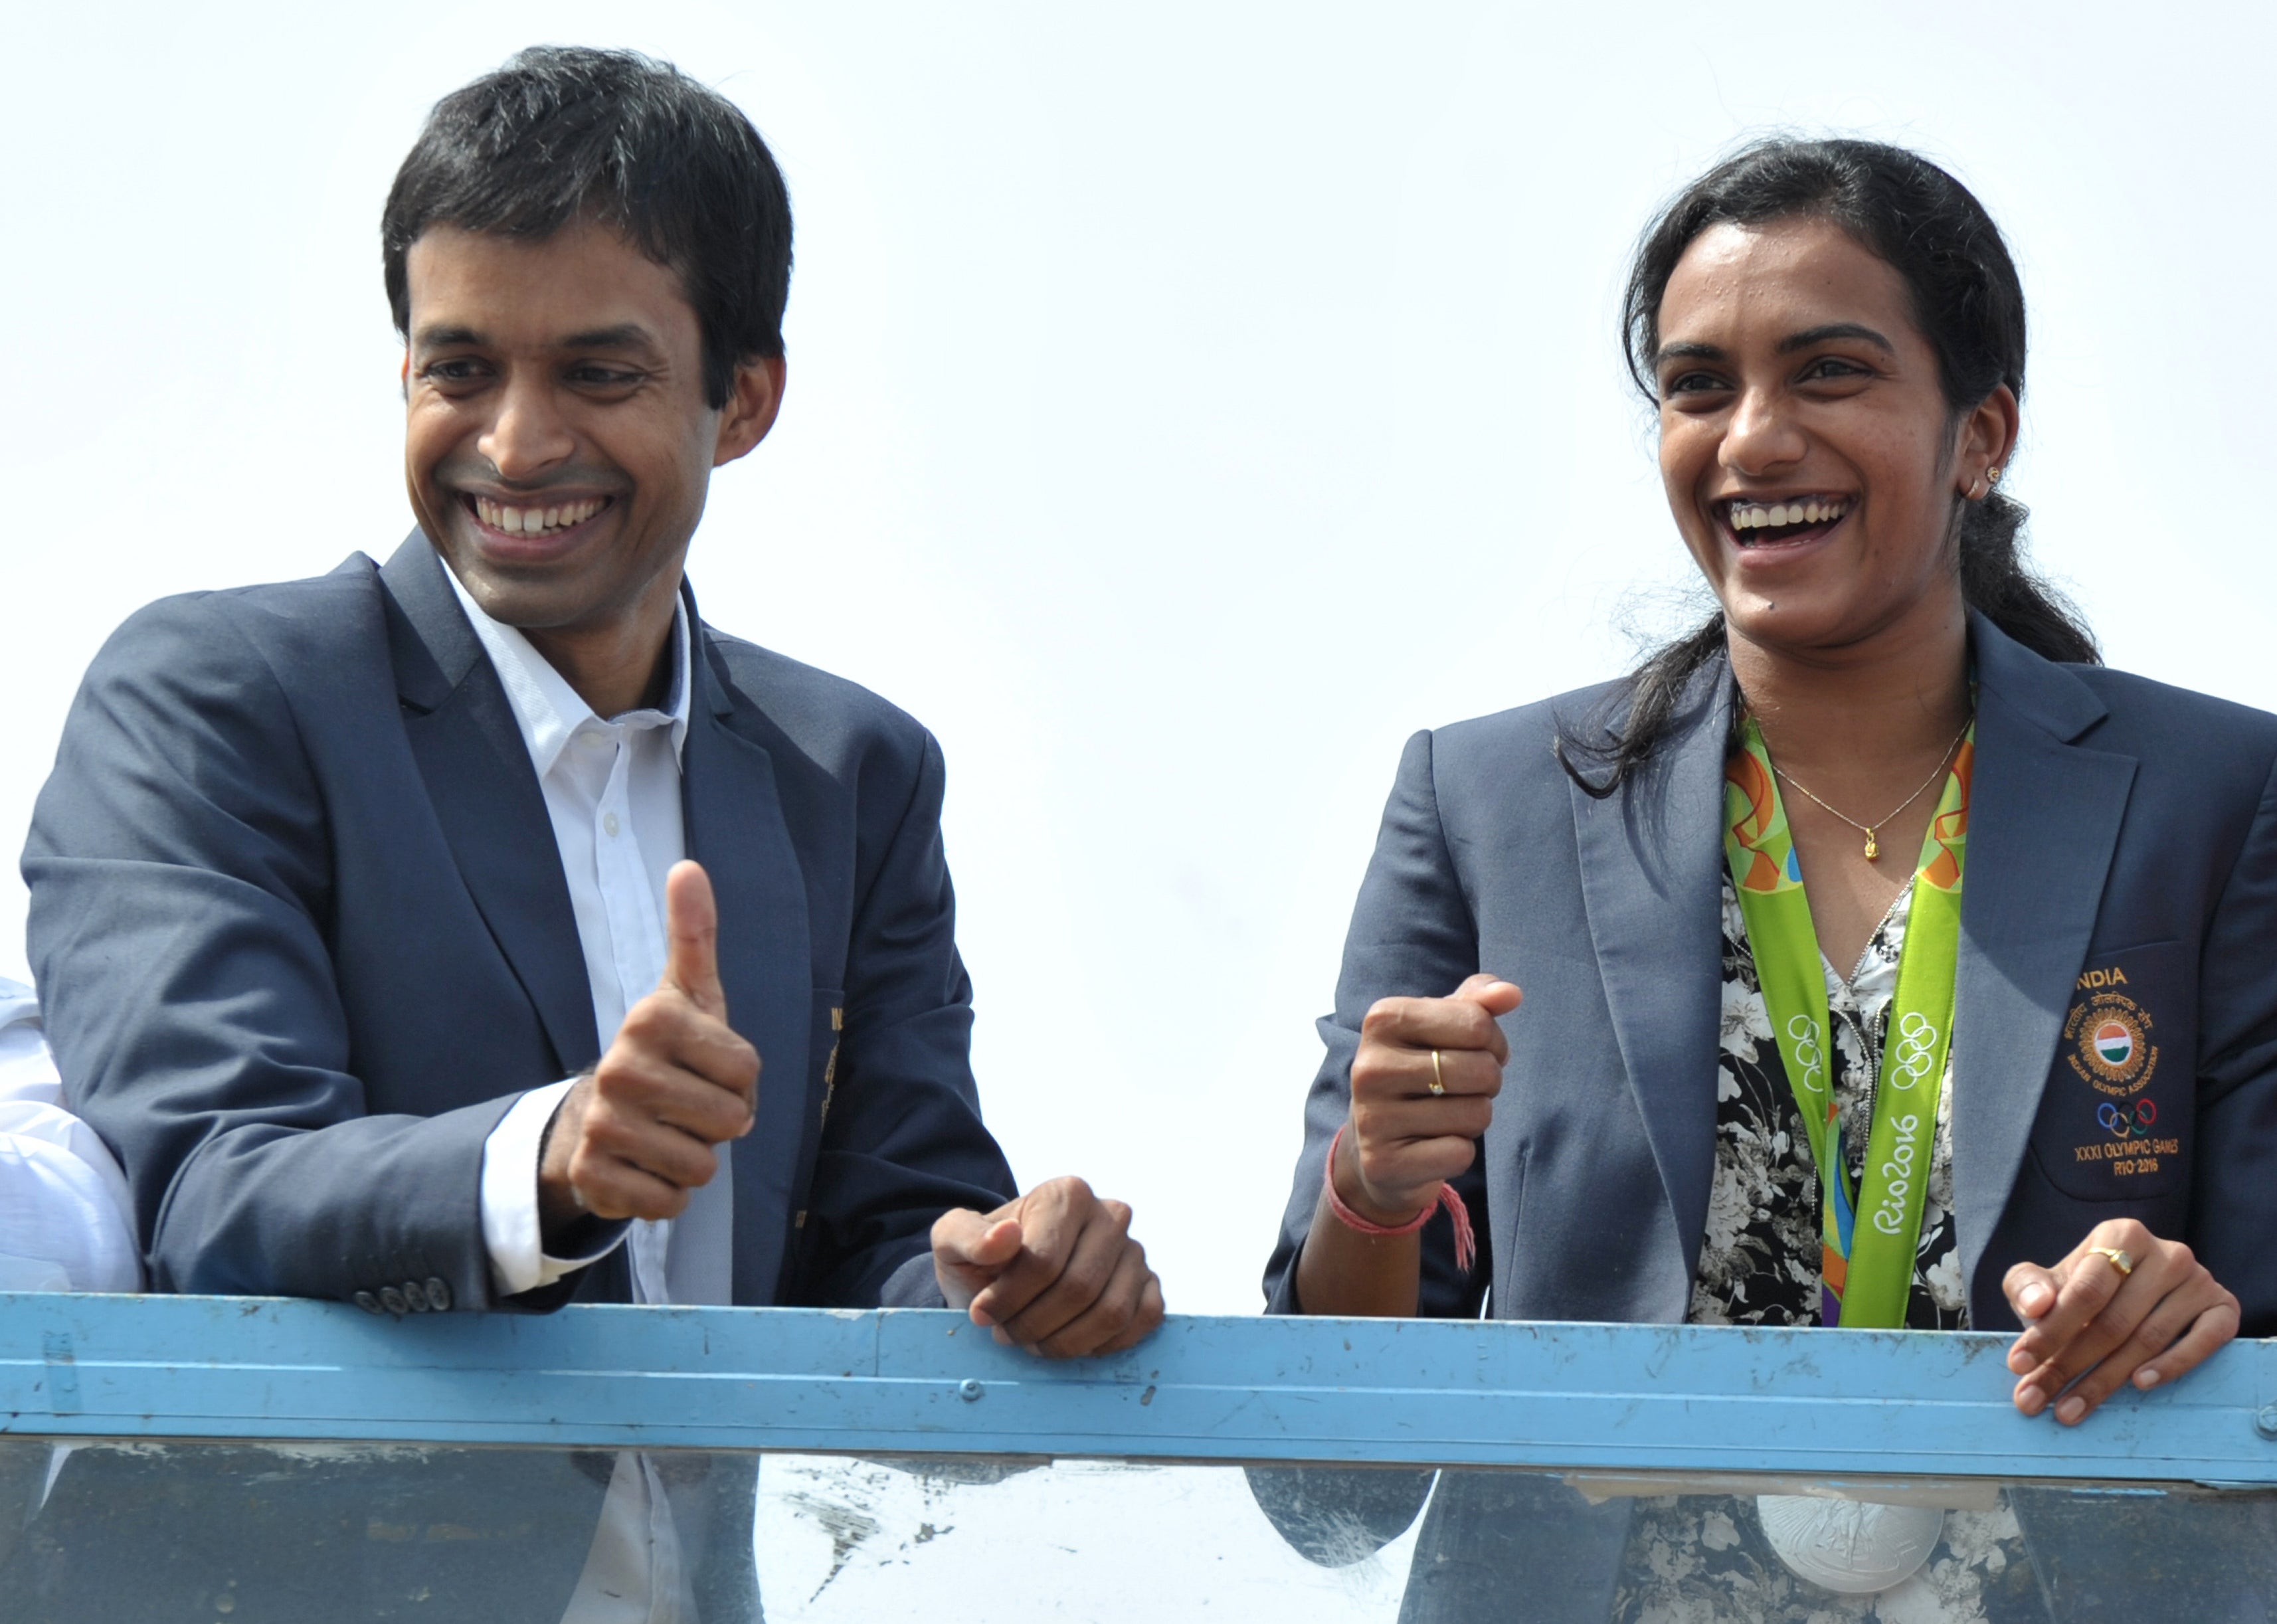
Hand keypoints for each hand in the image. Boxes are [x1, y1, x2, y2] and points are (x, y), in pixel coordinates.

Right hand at [538, 861, 759, 1235]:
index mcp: (651, 1019)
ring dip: (696, 1160)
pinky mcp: (592, 1176)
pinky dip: (667, 1195)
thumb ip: (694, 933)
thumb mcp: (688, 993)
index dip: (741, 1080)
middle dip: (721, 1124)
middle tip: (688, 1106)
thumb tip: (688, 866)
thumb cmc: (666, 1051)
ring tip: (667, 1134)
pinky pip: (667, 1202)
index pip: (748, 1072)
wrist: (600, 1115)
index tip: (707, 1068)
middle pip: (730, 1122)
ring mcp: (601, 1124)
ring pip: (701, 1167)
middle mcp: (620, 1067)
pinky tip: (646, 1167)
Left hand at [931, 1176, 1163, 1357]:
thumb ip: (968, 1236)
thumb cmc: (980, 1259)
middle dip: (1035, 1324)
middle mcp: (1110, 1215)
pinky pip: (1142, 1321)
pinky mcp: (1149, 1284)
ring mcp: (1134, 1251)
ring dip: (1065, 1342)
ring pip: (1111, 1312)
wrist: (1002, 1278)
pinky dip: (1104, 1344)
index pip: (1044, 1260)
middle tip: (1006, 1333)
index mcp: (1067, 1194)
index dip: (1010, 1298)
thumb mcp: (952, 1242)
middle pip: (1079, 1289)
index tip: (982, 1314)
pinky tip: (1070, 1342)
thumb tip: (1006, 1236)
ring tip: (1033, 1340)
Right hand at [1337, 974, 1521, 1222]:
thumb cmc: (1419, 1074)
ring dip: (1475, 1118)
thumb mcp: (1440, 1029)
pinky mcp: (1383, 1162)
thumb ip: (1476, 1004)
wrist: (1374, 1145)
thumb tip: (1510, 993)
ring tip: (1445, 1116)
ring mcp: (1372, 1117)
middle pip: (1481, 1070)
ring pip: (1476, 1114)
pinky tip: (1432, 1146)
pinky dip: (1459, 1152)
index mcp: (1382, 1019)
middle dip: (1488, 1082)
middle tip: (1463, 1089)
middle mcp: (1369, 1065)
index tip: (1476, 1052)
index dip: (1493, 1041)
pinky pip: (1460, 1154)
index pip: (1476, 1023)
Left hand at [2003, 1219, 2239, 1424]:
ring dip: (2105, 1381)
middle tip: (2036, 1398)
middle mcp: (2166, 1253)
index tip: (2018, 1364)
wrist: (2139, 1287)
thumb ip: (2028, 1286)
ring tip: (2070, 1409)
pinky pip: (2203, 1341)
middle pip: (2114, 1321)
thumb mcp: (2048, 1280)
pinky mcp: (2224, 1307)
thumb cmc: (2086, 1286)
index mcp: (2120, 1234)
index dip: (2049, 1331)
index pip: (2084, 1291)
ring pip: (2148, 1339)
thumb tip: (2036, 1306)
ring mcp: (2199, 1279)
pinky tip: (2139, 1383)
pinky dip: (2172, 1365)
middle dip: (2069, 1365)